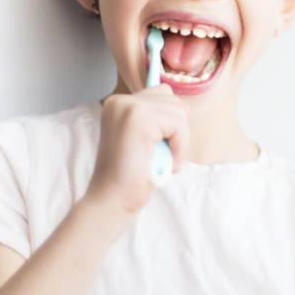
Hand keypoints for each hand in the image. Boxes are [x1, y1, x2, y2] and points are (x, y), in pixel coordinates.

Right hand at [85, 85, 189, 214]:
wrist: (111, 199)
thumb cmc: (131, 175)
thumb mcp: (144, 139)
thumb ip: (156, 119)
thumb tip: (183, 107)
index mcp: (118, 103)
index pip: (163, 94)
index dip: (171, 123)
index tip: (157, 147)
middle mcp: (120, 100)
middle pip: (174, 101)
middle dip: (177, 131)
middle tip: (162, 156)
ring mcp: (128, 107)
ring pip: (179, 112)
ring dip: (179, 141)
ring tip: (162, 160)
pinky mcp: (139, 118)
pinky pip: (178, 124)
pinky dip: (179, 146)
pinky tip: (166, 162)